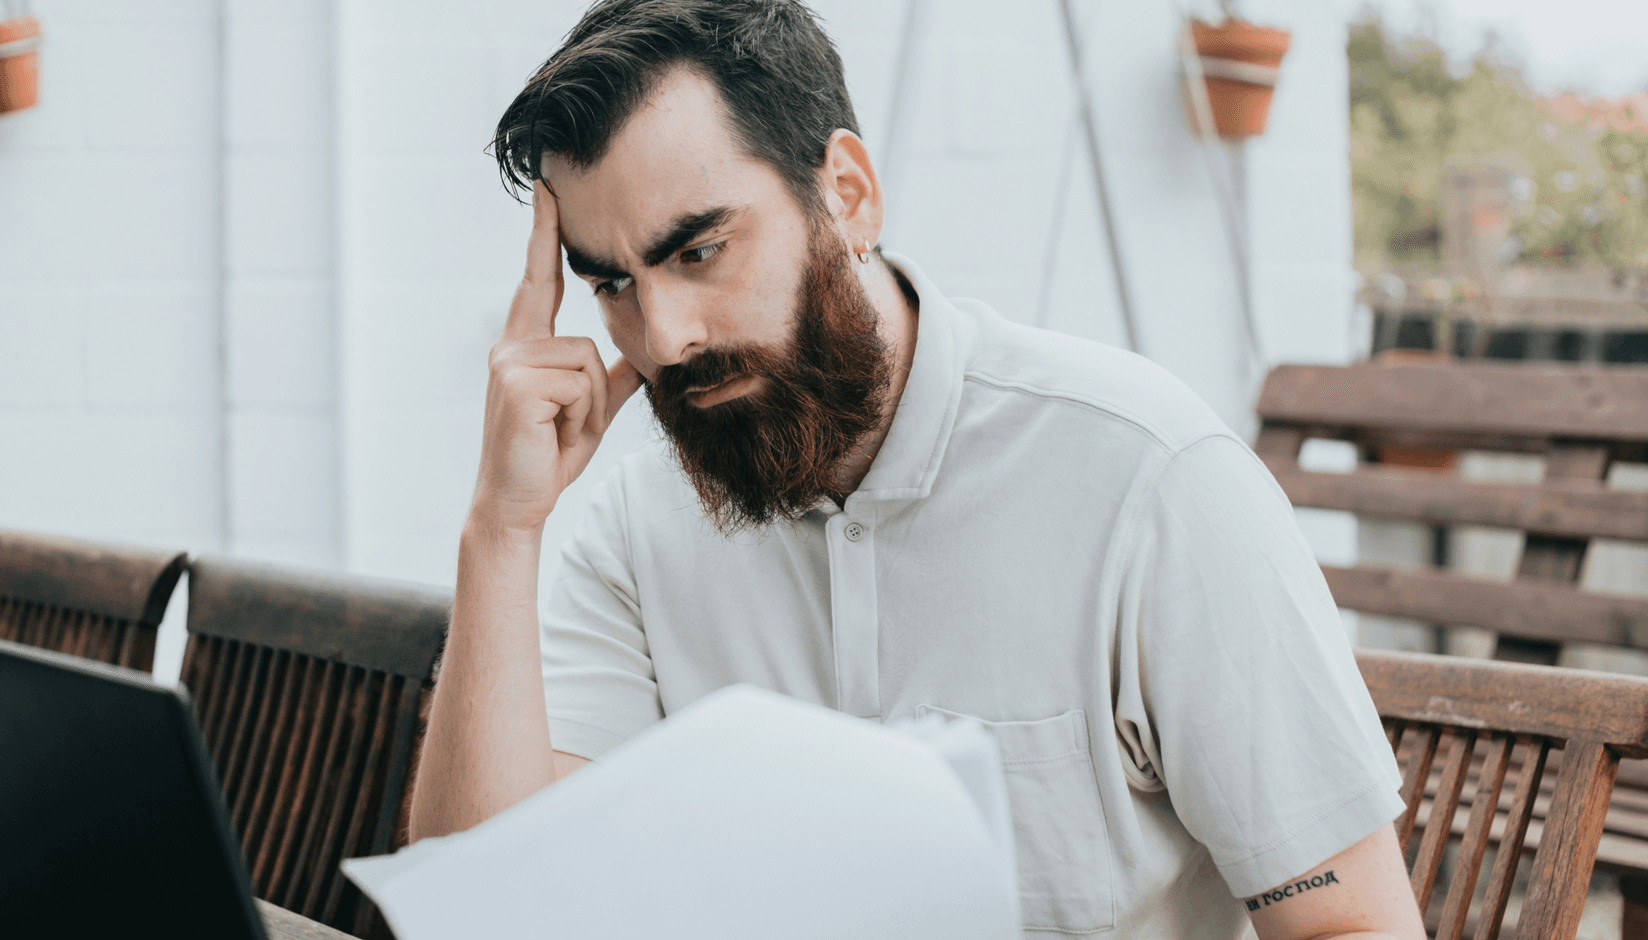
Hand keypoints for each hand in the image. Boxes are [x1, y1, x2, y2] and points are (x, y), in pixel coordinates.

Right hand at [471, 180, 643, 533]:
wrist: (518, 501)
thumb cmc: (548, 455)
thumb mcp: (589, 410)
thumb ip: (610, 376)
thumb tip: (642, 354)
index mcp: (525, 345)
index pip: (539, 280)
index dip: (545, 234)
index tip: (549, 187)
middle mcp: (511, 345)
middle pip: (586, 340)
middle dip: (590, 395)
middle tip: (561, 430)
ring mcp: (511, 362)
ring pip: (587, 362)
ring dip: (587, 409)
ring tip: (557, 432)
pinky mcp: (519, 382)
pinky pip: (580, 383)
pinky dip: (579, 417)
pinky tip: (551, 434)